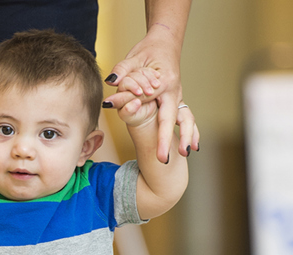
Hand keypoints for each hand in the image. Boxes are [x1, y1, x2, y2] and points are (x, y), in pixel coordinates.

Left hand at [103, 26, 199, 161]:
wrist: (166, 42)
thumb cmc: (148, 50)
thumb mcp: (133, 58)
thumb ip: (123, 71)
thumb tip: (111, 82)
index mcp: (164, 81)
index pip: (148, 100)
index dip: (137, 111)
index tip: (129, 122)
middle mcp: (173, 91)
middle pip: (169, 118)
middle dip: (165, 139)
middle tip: (162, 159)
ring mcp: (177, 96)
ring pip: (184, 118)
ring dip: (186, 136)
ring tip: (184, 154)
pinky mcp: (176, 100)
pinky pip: (187, 117)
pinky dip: (192, 131)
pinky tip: (195, 146)